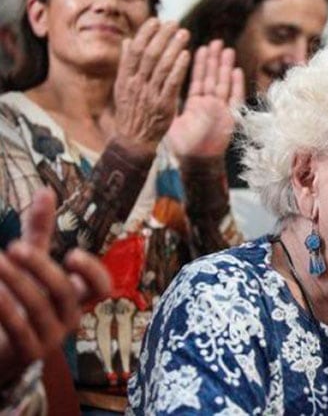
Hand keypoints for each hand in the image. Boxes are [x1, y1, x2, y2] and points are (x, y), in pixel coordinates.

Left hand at [0, 189, 109, 386]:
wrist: (2, 347)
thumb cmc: (21, 298)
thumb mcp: (31, 262)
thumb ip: (39, 231)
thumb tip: (45, 190)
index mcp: (78, 296)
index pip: (102, 287)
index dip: (92, 272)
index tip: (71, 253)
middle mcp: (70, 317)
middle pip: (65, 291)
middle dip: (40, 267)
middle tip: (14, 246)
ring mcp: (52, 338)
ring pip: (39, 307)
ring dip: (16, 282)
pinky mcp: (28, 352)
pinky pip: (19, 328)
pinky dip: (5, 307)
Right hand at [114, 18, 190, 153]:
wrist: (134, 141)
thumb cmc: (130, 112)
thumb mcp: (122, 88)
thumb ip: (126, 65)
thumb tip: (128, 41)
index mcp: (125, 78)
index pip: (134, 50)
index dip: (145, 34)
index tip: (156, 21)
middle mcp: (136, 84)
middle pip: (149, 54)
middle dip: (162, 36)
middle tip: (174, 23)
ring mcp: (150, 94)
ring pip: (161, 66)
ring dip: (173, 48)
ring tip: (184, 34)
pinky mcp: (164, 105)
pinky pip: (172, 83)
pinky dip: (179, 68)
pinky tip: (186, 55)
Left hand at [167, 39, 244, 157]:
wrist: (196, 162)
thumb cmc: (183, 146)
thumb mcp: (172, 120)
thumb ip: (167, 102)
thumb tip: (153, 88)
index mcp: (195, 104)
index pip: (197, 79)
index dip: (199, 64)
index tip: (199, 47)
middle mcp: (209, 104)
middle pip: (212, 78)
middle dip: (214, 60)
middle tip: (216, 42)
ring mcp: (221, 110)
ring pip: (223, 84)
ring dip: (225, 67)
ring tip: (226, 49)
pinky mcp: (230, 118)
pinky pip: (233, 99)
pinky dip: (236, 85)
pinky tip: (236, 71)